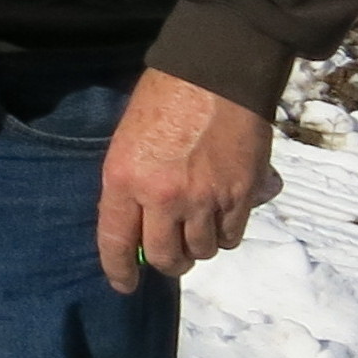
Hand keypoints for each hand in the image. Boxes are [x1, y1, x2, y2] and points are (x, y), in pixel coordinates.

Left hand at [96, 68, 282, 293]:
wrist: (215, 73)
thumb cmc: (162, 99)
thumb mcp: (127, 140)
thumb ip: (130, 184)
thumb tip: (138, 224)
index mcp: (124, 179)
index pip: (117, 241)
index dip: (118, 270)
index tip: (124, 285)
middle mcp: (163, 197)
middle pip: (165, 257)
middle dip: (166, 263)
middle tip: (169, 257)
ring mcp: (205, 199)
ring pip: (202, 251)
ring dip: (197, 248)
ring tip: (195, 231)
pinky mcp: (241, 195)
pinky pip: (231, 236)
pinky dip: (225, 234)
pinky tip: (220, 218)